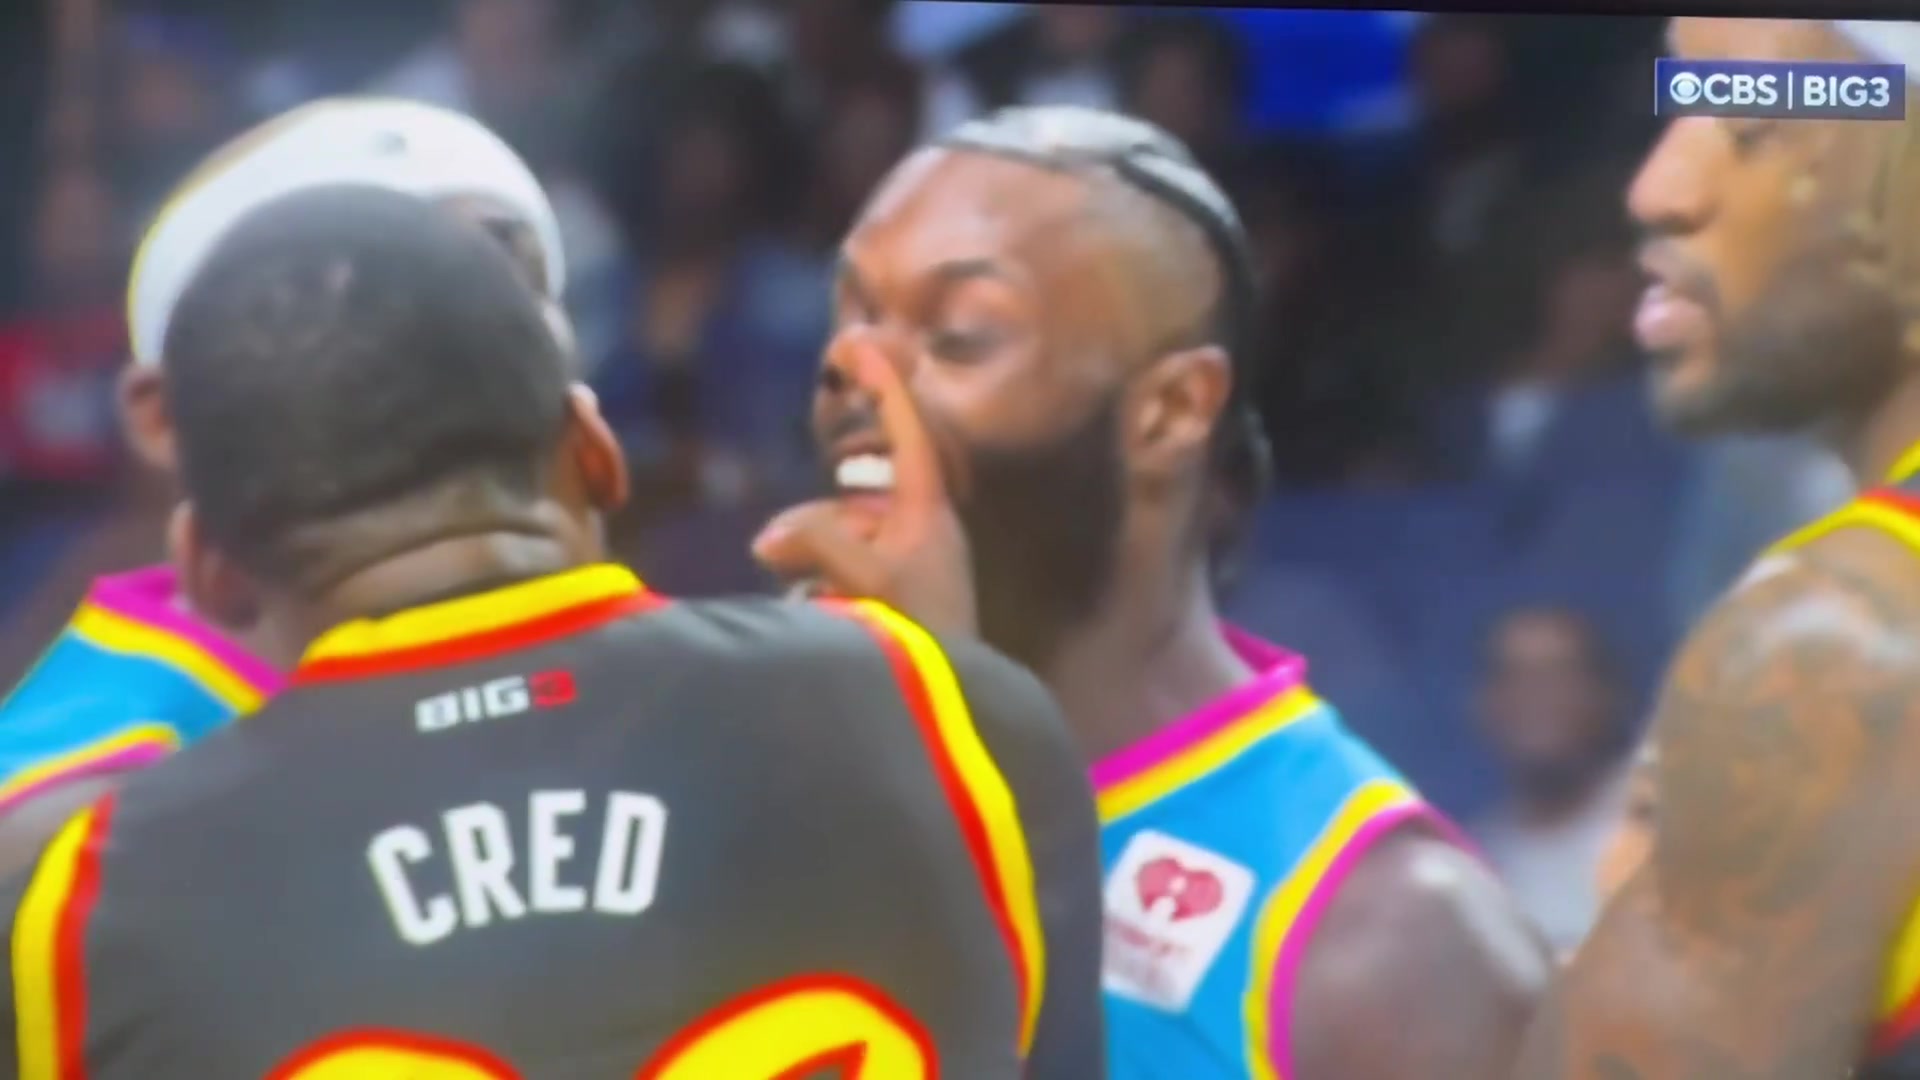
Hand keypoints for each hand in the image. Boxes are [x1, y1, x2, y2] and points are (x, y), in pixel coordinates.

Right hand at [752, 342, 975, 636]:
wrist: (951, 715)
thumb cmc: (919, 637)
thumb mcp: (864, 578)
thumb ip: (816, 539)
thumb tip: (772, 537)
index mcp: (930, 513)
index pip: (908, 431)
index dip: (882, 386)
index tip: (856, 343)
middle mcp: (926, 536)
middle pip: (865, 496)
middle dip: (825, 511)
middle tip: (784, 540)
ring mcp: (912, 575)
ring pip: (850, 542)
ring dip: (816, 558)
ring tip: (793, 592)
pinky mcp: (896, 611)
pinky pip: (847, 581)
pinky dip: (821, 591)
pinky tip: (808, 620)